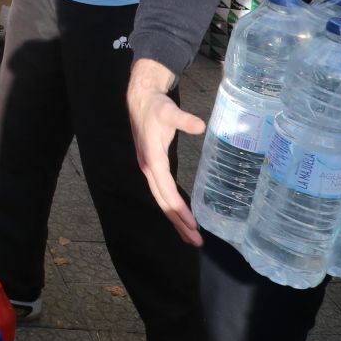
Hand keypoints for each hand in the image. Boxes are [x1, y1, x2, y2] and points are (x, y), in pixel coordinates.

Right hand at [127, 59, 206, 245]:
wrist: (140, 100)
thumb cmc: (155, 107)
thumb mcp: (170, 111)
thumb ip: (184, 120)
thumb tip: (200, 126)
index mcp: (152, 160)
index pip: (167, 191)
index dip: (180, 209)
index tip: (194, 225)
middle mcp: (149, 169)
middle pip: (164, 202)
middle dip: (179, 223)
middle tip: (196, 241)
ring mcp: (150, 170)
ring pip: (162, 200)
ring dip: (175, 219)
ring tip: (191, 236)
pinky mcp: (153, 167)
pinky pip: (163, 192)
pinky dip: (172, 207)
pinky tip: (181, 215)